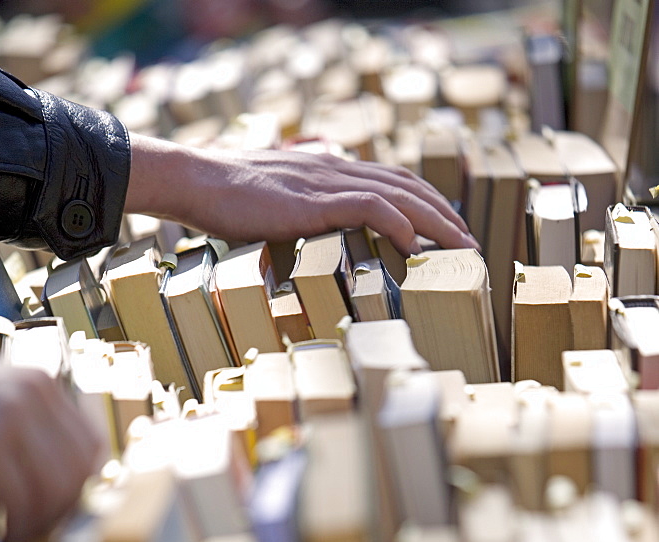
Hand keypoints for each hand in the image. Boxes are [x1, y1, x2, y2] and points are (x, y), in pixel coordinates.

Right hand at [0, 361, 101, 541]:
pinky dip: (16, 527)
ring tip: (16, 540)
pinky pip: (19, 497)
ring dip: (38, 525)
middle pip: (77, 472)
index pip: (90, 447)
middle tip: (35, 534)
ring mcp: (5, 412)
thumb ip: (27, 434)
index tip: (63, 512)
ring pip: (53, 490)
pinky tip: (4, 539)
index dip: (82, 488)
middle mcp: (28, 393)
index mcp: (36, 385)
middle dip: (60, 513)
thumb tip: (70, 486)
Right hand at [125, 134, 478, 256]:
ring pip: (398, 194)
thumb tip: (314, 237)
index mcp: (329, 171)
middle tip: (470, 243)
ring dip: (436, 221)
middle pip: (407, 186)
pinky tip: (414, 243)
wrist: (196, 181)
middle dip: (444, 214)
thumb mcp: (276, 206)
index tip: (447, 229)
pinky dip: (397, 223)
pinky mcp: (313, 200)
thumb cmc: (227, 201)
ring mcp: (326, 183)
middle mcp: (335, 170)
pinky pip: (368, 206)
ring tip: (460, 246)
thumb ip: (302, 215)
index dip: (425, 202)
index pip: (392, 180)